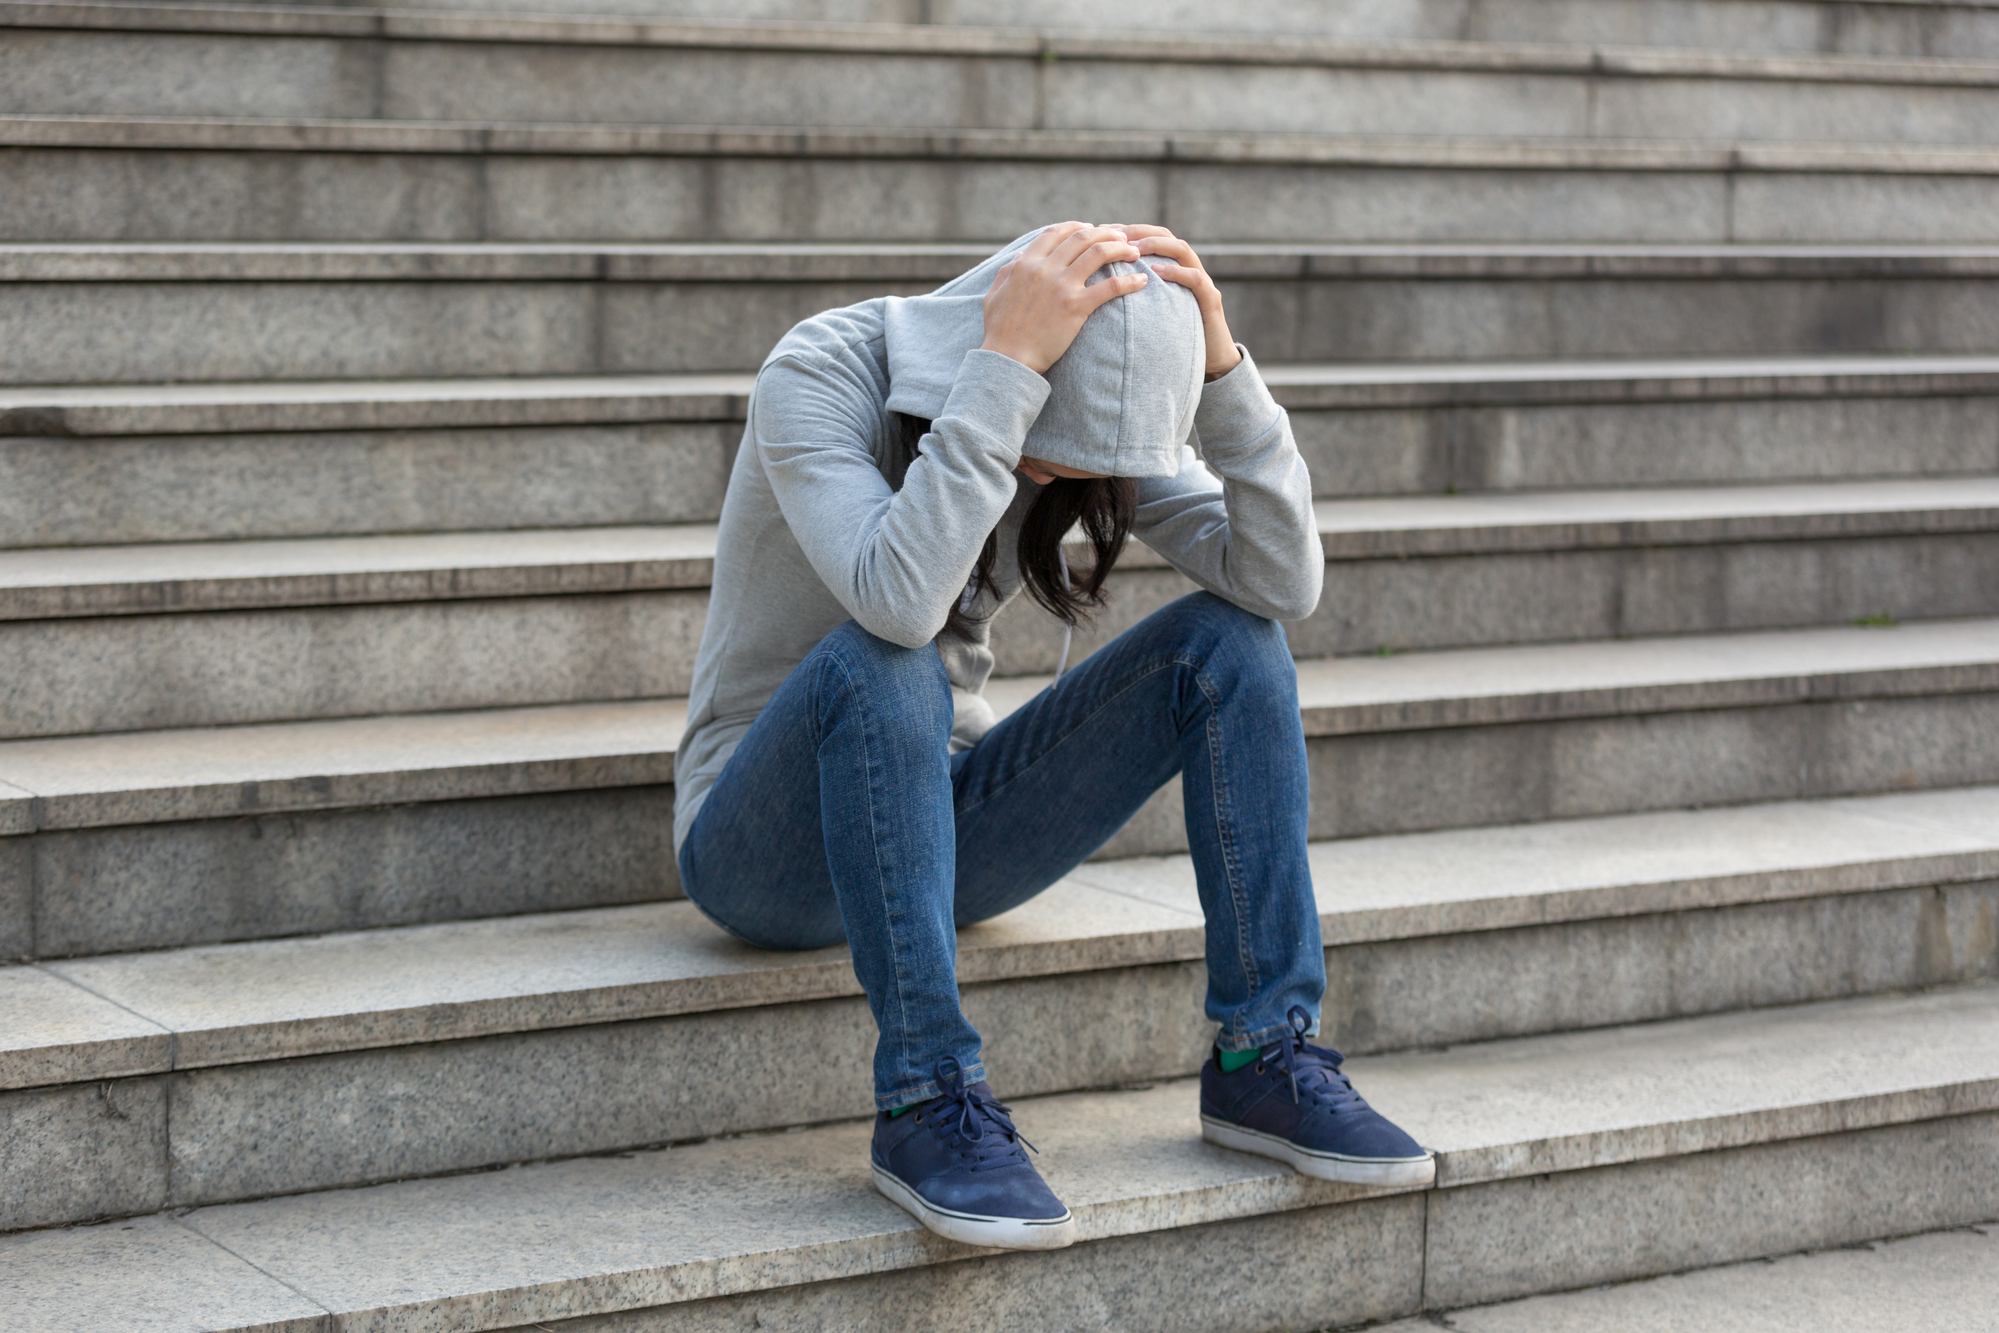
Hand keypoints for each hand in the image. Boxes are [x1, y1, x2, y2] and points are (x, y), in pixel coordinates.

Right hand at [981, 222, 1146, 374]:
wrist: (1009, 359)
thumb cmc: (1000, 331)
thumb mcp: (994, 295)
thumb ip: (1006, 272)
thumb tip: (1019, 256)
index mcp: (1026, 264)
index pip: (1056, 232)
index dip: (1077, 226)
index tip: (1092, 228)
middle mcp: (1045, 269)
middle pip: (1083, 237)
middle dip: (1106, 232)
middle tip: (1121, 237)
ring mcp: (1062, 286)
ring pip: (1099, 253)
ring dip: (1121, 248)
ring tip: (1134, 252)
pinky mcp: (1077, 307)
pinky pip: (1111, 287)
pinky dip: (1130, 282)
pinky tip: (1141, 281)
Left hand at [1117, 225, 1241, 379]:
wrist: (1210, 361)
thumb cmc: (1172, 337)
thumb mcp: (1149, 312)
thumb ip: (1132, 296)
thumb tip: (1093, 291)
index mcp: (1172, 268)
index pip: (1151, 237)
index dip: (1129, 230)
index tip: (1104, 230)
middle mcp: (1188, 268)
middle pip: (1167, 235)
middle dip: (1141, 231)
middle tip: (1117, 234)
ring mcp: (1202, 282)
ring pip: (1182, 250)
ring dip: (1158, 245)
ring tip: (1135, 247)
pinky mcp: (1211, 299)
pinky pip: (1195, 279)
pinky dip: (1176, 272)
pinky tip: (1156, 271)